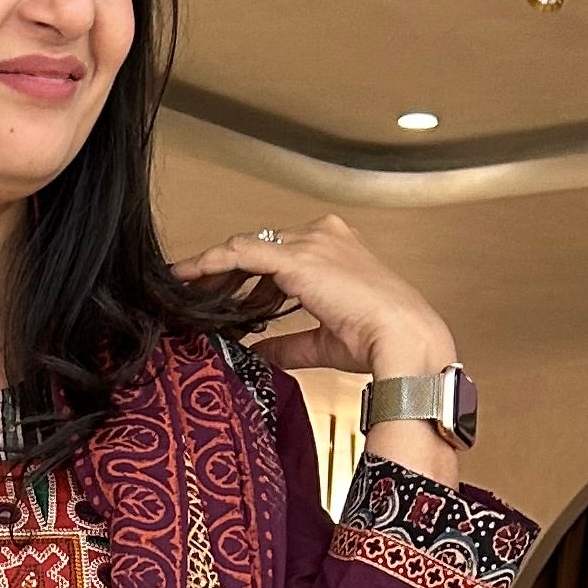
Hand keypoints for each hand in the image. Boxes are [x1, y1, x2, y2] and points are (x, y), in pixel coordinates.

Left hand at [173, 212, 454, 386]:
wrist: (403, 338)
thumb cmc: (378, 339)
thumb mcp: (323, 339)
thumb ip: (287, 341)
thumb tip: (258, 351)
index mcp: (336, 248)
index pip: (278, 252)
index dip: (246, 271)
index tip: (221, 289)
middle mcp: (323, 236)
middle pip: (258, 245)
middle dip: (224, 269)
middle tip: (193, 289)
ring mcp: (310, 242)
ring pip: (245, 246)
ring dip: (212, 267)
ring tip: (184, 285)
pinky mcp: (297, 258)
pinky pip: (241, 253)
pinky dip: (211, 263)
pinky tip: (187, 276)